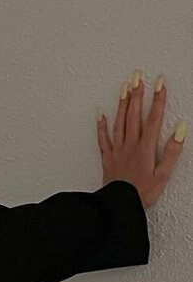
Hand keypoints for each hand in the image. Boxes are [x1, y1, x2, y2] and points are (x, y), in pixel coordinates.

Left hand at [97, 69, 185, 208]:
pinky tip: (101, 113)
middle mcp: (130, 146)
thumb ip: (172, 151)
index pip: (153, 118)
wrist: (118, 207)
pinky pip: (103, 139)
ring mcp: (117, 151)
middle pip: (134, 115)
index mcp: (145, 148)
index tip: (160, 81)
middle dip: (137, 93)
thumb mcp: (163, 175)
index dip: (158, 98)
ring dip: (122, 103)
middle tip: (138, 74)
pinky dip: (102, 125)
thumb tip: (181, 129)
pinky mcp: (107, 159)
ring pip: (119, 122)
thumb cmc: (141, 194)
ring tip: (125, 86)